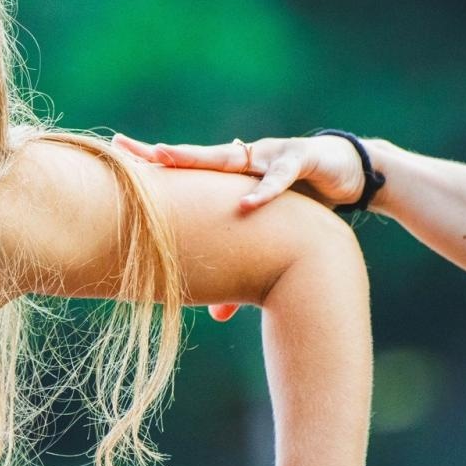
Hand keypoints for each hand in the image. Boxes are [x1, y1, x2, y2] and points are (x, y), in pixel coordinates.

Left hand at [112, 132, 369, 322]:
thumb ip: (243, 272)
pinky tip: (247, 203)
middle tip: (128, 152)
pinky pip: (280, 176)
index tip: (115, 153)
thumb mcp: (270, 237)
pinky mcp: (301, 159)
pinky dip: (265, 191)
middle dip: (163, 153)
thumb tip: (216, 314)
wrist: (350, 172)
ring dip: (197, 158)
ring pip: (229, 157)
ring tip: (164, 156)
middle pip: (196, 155)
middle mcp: (244, 160)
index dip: (153, 163)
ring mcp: (270, 155)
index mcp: (231, 177)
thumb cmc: (301, 204)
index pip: (186, 169)